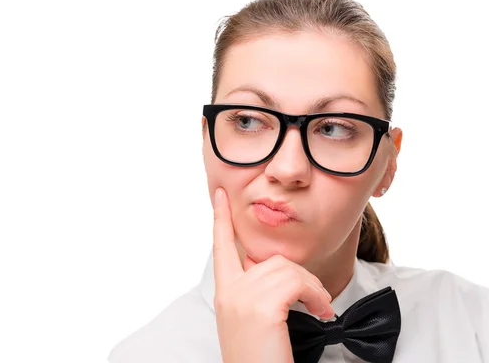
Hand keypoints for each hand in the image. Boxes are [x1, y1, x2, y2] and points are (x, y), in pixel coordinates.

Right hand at [212, 187, 334, 362]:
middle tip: (318, 301)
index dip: (221, 219)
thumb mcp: (252, 321)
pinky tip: (322, 313)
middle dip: (301, 275)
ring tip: (321, 310)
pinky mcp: (262, 306)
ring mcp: (243, 298)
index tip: (220, 195)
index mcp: (225, 294)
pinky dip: (317, 295)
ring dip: (312, 287)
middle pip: (270, 259)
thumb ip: (256, 291)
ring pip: (287, 268)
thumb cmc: (261, 357)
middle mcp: (229, 292)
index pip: (220, 247)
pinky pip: (297, 282)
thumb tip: (281, 271)